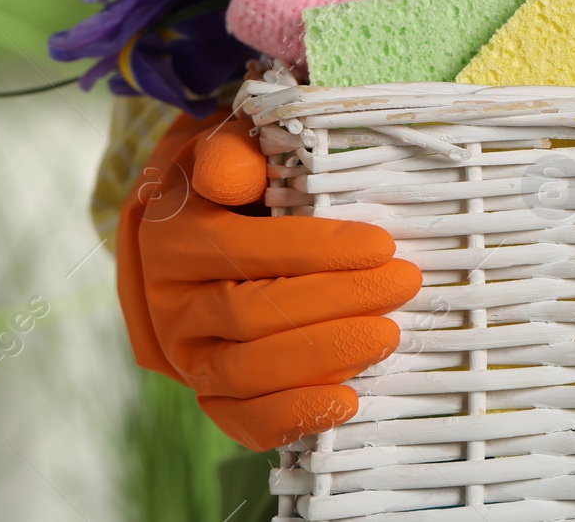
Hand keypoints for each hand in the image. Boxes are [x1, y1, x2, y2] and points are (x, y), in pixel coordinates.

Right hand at [115, 111, 421, 450]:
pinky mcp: (210, 393)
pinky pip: (241, 420)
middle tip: (402, 283)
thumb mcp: (229, 153)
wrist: (202, 235)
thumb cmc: (236, 186)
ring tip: (386, 334)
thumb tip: (238, 174)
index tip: (381, 245)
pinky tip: (347, 400)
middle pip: (250, 314)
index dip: (317, 250)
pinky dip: (293, 417)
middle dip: (337, 301)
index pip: (243, 249)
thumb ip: (230, 155)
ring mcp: (188, 355)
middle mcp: (172, 304)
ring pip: (245, 372)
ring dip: (323, 358)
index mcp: (174, 239)